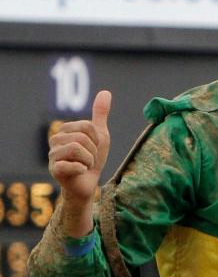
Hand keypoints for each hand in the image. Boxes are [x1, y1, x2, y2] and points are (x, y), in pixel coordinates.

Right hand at [48, 90, 111, 232]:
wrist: (88, 184)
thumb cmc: (92, 159)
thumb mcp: (100, 135)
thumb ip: (100, 114)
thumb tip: (106, 92)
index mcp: (65, 130)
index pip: (87, 126)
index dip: (96, 140)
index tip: (93, 149)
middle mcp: (55, 140)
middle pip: (82, 137)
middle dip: (93, 151)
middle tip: (89, 160)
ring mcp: (53, 155)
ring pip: (77, 149)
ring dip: (89, 160)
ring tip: (85, 165)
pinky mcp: (55, 169)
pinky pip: (72, 164)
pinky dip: (82, 169)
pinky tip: (79, 172)